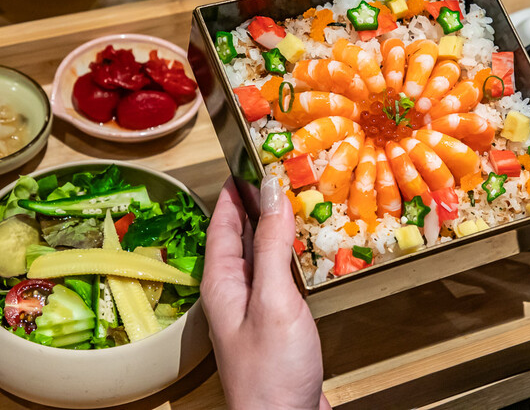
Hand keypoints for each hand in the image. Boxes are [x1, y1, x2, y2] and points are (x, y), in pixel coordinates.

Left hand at [201, 176, 328, 409]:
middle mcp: (233, 294)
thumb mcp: (272, 297)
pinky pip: (279, 279)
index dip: (233, 192)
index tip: (246, 161)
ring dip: (275, 231)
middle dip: (255, 206)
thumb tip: (270, 190)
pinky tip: (307, 253)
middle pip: (241, 239)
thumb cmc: (271, 369)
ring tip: (295, 204)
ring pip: (261, 259)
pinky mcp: (276, 326)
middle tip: (277, 175)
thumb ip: (271, 244)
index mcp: (222, 283)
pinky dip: (291, 258)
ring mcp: (255, 311)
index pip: (222, 224)